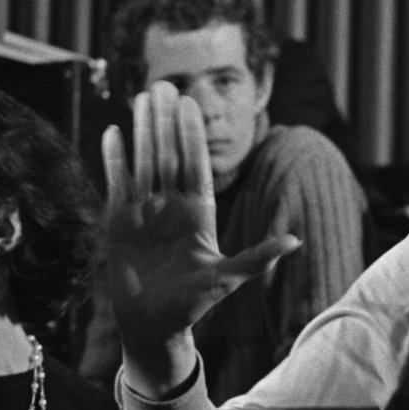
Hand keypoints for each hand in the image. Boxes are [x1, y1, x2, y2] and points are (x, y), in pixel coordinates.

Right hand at [100, 85, 298, 390]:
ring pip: (144, 162)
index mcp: (200, 213)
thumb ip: (257, 257)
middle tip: (166, 85)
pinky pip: (117, 182)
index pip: (197, 166)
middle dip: (167, 122)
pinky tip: (113, 132)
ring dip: (143, 130)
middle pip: (169, 156)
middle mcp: (172, 206)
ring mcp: (145, 210)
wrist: (153, 324)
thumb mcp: (228, 277)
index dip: (193, 136)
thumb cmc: (194, 303)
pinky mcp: (119, 220)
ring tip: (142, 97)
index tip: (193, 105)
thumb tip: (295, 241)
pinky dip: (115, 159)